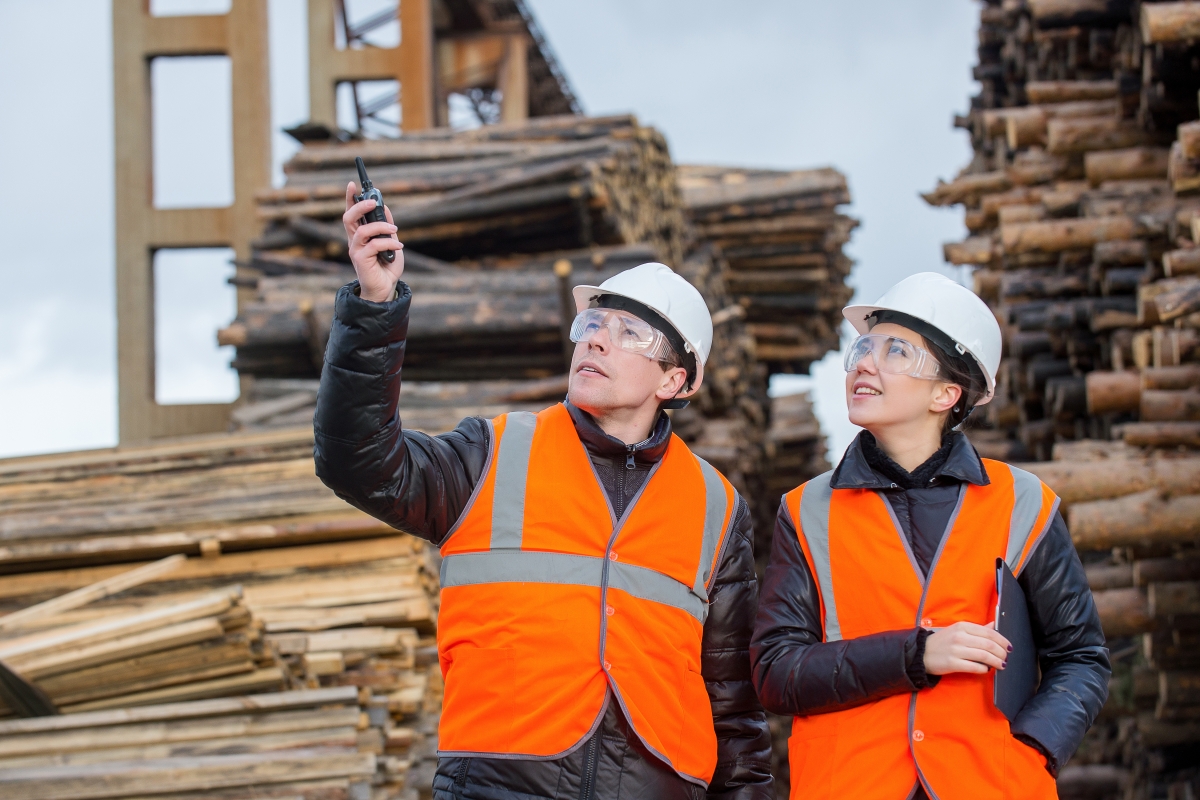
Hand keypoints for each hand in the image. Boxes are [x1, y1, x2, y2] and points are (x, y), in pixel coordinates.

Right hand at [343, 182, 403, 301]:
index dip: (350, 198)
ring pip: (362, 230)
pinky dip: (389, 242)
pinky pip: (374, 245)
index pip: (351, 213)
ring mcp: (356, 250)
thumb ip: (386, 226)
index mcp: (359, 235)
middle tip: (373, 202)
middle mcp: (354, 241)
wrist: (386, 288)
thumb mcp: (390, 241)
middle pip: (348, 218)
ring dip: (381, 226)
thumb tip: (384, 208)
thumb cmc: (386, 265)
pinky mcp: (360, 260)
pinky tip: (398, 246)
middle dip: (360, 206)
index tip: (352, 184)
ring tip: (394, 229)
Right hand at [923, 621, 1010, 675]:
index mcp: (962, 626)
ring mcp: (956, 650)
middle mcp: (960, 636)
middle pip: (988, 644)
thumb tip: (994, 625)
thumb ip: (977, 629)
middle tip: (1006, 658)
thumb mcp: (958, 630)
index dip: (1002, 640)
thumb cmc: (942, 642)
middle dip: (1001, 652)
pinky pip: (974, 666)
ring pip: (984, 655)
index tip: (1009, 647)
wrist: (921, 653)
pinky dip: (984, 669)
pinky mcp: (952, 663)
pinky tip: (986, 669)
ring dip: (996, 661)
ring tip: (1001, 665)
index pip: (988, 632)